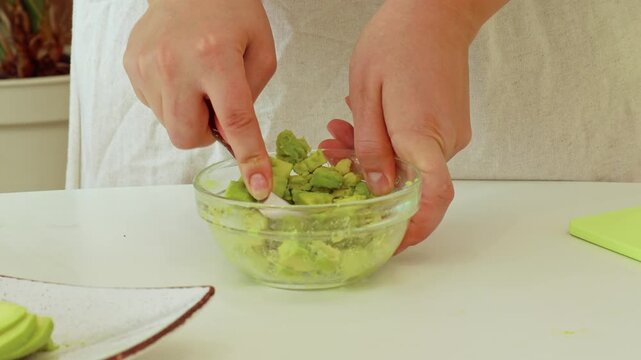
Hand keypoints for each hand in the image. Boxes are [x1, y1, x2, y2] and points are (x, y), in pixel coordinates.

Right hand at [124, 0, 275, 198]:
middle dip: (205, 134)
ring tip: (197, 78)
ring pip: (169, 124)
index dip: (250, 158)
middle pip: (186, 135)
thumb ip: (250, 97)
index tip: (259, 188)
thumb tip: (233, 136)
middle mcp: (175, 65)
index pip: (235, 122)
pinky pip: (154, 106)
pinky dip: (172, 100)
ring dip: (188, 114)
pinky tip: (180, 72)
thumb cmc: (231, 11)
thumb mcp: (260, 51)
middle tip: (216, 104)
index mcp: (215, 58)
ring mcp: (147, 67)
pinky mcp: (132, 66)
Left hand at [322, 0, 505, 252]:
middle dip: (368, 184)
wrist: (435, 11)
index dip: (413, 228)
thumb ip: (370, 146)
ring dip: (371, 159)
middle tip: (330, 159)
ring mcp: (450, 133)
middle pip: (410, 185)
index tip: (390, 242)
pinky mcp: (447, 124)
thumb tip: (378, 188)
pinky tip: (361, 124)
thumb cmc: (398, 41)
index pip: (432, 197)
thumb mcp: (367, 93)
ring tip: (338, 134)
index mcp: (422, 134)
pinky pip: (414, 149)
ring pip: (408, 166)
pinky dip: (385, 144)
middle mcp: (445, 141)